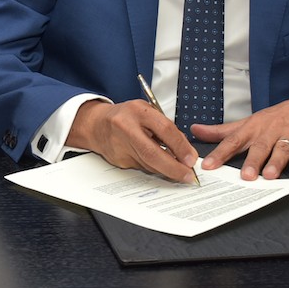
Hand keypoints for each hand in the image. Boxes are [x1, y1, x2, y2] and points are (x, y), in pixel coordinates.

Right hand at [68, 99, 198, 183]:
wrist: (96, 124)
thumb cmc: (126, 117)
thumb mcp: (147, 113)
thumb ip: (166, 128)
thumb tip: (186, 151)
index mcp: (138, 111)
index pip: (165, 130)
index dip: (181, 147)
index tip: (191, 159)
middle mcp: (126, 128)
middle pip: (153, 153)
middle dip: (174, 168)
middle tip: (188, 175)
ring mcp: (120, 145)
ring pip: (149, 164)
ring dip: (165, 169)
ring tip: (177, 169)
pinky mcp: (118, 160)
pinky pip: (142, 168)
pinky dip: (153, 168)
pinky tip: (156, 163)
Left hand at [193, 93, 288, 179]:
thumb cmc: (274, 117)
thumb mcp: (247, 122)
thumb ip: (221, 131)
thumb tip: (195, 130)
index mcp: (252, 129)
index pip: (232, 141)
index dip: (220, 154)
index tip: (208, 166)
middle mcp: (268, 132)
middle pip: (259, 147)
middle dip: (251, 161)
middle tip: (245, 176)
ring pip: (281, 149)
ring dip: (277, 162)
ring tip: (270, 175)